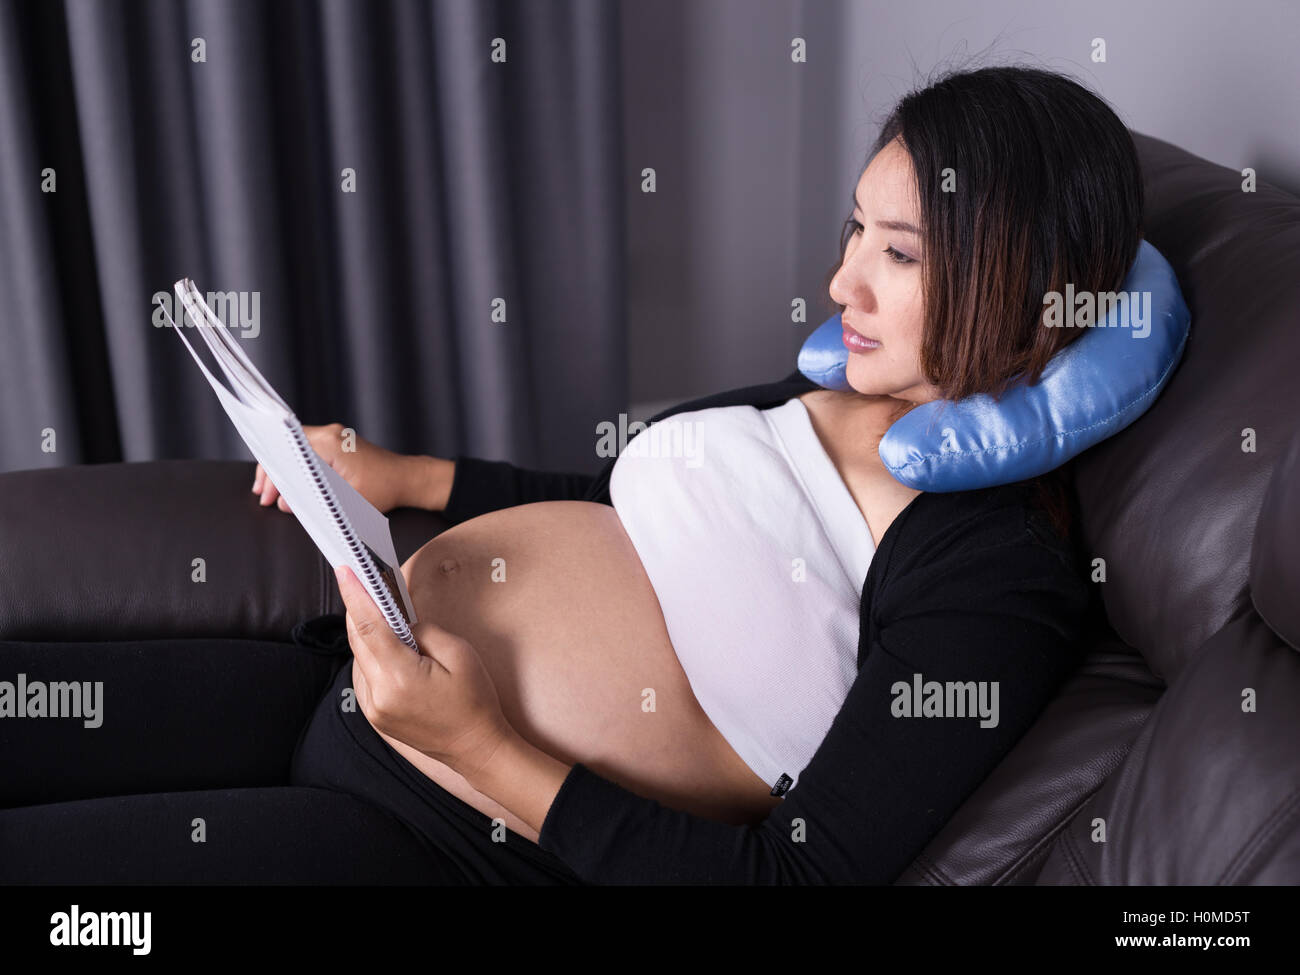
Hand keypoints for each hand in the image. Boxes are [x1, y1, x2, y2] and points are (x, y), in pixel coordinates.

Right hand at [251, 422, 454, 512]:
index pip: (287, 453)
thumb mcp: (347, 502)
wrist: (408, 478)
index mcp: (329, 442)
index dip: (271, 474)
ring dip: (284, 471)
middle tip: (264, 496)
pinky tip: (291, 485)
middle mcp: (329, 433)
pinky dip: (298, 468)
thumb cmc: (384, 489)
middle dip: (273, 473)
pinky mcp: (337, 443)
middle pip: (287, 448)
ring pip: (296, 450)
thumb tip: (285, 504)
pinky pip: (308, 452)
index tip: (264, 492)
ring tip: (273, 494)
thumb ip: (313, 502)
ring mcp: (333, 436)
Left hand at [335, 564, 510, 777]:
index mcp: (400, 678)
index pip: (368, 627)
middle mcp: (379, 695)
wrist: (476, 748)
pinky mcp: (374, 716)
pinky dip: (372, 657)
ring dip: (368, 634)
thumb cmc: (474, 701)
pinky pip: (365, 676)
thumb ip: (423, 631)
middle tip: (363, 581)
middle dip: (359, 608)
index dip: (354, 595)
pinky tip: (389, 648)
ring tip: (384, 617)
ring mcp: (373, 709)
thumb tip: (400, 620)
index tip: (344, 570)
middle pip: (358, 640)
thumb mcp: (459, 654)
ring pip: (359, 658)